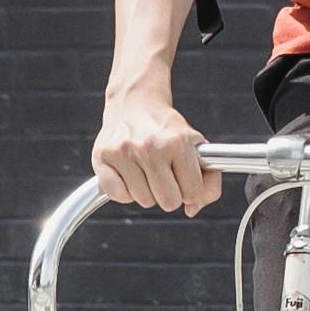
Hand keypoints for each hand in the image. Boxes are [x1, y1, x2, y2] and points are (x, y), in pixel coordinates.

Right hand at [93, 90, 218, 212]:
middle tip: (165, 174)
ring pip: (144, 201)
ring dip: (147, 191)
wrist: (135, 101)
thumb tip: (192, 209)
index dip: (192, 190)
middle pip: (169, 202)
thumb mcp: (196, 145)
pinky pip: (118, 196)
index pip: (193, 193)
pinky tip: (129, 173)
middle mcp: (150, 147)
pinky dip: (125, 191)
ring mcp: (124, 152)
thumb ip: (208, 180)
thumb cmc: (165, 127)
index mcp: (178, 143)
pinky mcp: (102, 156)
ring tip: (145, 169)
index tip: (185, 179)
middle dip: (170, 193)